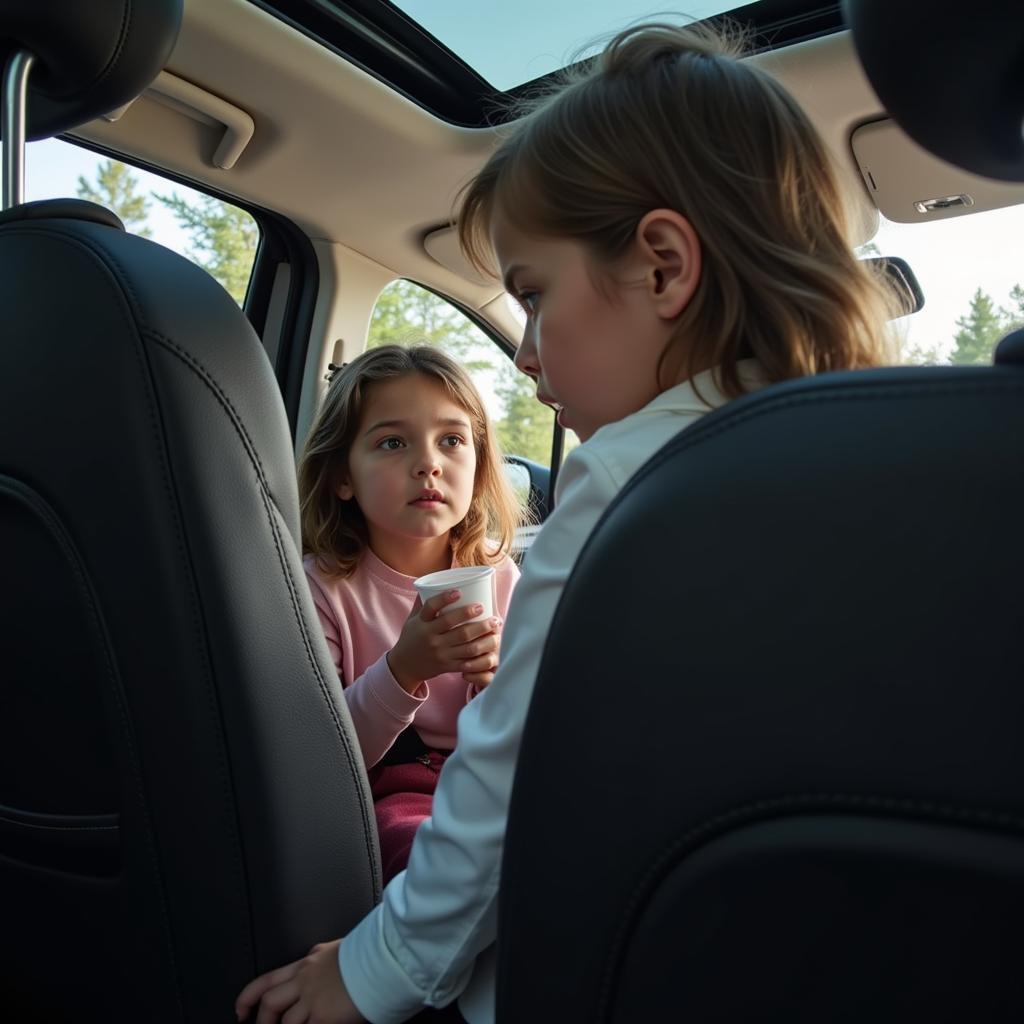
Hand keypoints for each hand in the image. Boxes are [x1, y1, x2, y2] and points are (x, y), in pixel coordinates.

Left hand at [234, 939, 364, 1023]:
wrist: (383, 957)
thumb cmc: (367, 952)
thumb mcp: (335, 949)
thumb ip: (319, 958)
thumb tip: (312, 959)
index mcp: (306, 962)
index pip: (267, 980)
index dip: (247, 997)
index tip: (240, 1011)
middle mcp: (305, 980)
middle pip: (270, 1003)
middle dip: (261, 1022)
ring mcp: (313, 1000)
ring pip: (285, 1023)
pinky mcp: (324, 1018)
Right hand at [387, 590, 501, 693]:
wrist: (405, 666)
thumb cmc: (412, 637)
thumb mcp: (412, 620)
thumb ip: (423, 603)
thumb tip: (433, 581)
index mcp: (421, 623)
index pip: (430, 607)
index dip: (444, 598)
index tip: (458, 591)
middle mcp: (430, 638)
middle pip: (454, 625)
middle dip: (470, 614)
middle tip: (483, 607)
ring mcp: (440, 653)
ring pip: (466, 644)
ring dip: (483, 633)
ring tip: (495, 624)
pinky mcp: (447, 666)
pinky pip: (467, 661)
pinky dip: (481, 653)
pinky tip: (491, 644)